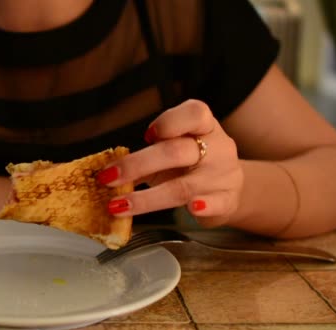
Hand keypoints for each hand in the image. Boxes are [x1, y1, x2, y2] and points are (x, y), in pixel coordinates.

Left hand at [97, 100, 243, 227]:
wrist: (229, 190)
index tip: (146, 135)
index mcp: (203, 127)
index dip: (169, 122)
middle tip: (108, 178)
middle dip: (137, 165)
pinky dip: (204, 206)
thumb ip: (145, 157)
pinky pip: (216, 204)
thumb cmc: (191, 166)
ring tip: (119, 205)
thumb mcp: (171, 153)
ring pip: (184, 185)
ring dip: (147, 198)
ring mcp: (223, 175)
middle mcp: (217, 147)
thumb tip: (106, 172)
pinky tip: (192, 209)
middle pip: (175, 152)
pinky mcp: (227, 200)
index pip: (193, 113)